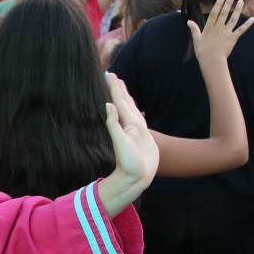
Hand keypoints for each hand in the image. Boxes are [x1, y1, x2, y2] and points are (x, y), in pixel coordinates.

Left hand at [104, 72, 157, 187]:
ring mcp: (138, 130)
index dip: (114, 88)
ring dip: (126, 97)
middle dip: (119, 89)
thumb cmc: (128, 163)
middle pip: (124, 102)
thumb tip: (108, 105)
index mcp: (125, 124)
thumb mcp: (120, 143)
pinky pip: (139, 119)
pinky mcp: (145, 137)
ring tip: (121, 86)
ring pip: (131, 109)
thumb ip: (114, 124)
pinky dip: (135, 110)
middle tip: (113, 75)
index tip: (109, 74)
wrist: (137, 179)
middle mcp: (131, 125)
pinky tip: (132, 108)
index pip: (119, 101)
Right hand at [188, 0, 252, 64]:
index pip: (215, 13)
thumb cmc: (203, 52)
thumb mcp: (196, 40)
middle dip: (228, 2)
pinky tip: (252, 19)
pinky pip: (240, 30)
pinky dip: (247, 25)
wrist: (211, 62)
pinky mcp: (232, 39)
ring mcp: (226, 33)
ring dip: (238, 10)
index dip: (218, 4)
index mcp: (209, 28)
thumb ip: (194, 29)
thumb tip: (189, 21)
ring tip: (241, 1)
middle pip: (224, 13)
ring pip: (233, 19)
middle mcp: (218, 28)